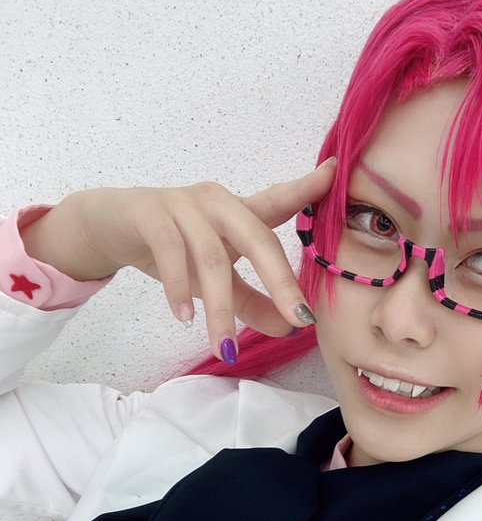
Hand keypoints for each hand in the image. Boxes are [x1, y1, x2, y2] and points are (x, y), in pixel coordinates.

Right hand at [74, 160, 336, 357]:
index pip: (278, 201)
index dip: (306, 189)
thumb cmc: (172, 248)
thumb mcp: (216, 280)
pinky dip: (179, 287)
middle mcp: (218, 201)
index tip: (334, 173)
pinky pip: (171, 251)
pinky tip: (183, 316)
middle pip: (258, 237)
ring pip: (212, 257)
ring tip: (223, 347)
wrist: (108, 226)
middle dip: (280, 280)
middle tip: (299, 319)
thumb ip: (253, 301)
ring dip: (219, 308)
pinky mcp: (150, 213)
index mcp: (239, 212)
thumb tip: (291, 328)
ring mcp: (184, 204)